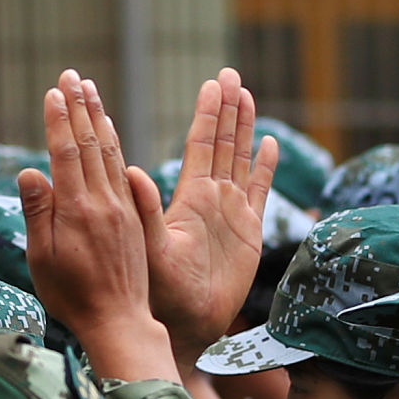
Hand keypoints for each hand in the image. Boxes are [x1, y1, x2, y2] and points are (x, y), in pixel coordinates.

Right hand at [21, 69, 178, 382]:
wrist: (119, 322)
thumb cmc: (72, 297)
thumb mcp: (43, 260)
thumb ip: (38, 213)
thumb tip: (30, 171)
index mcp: (77, 210)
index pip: (67, 152)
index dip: (59, 120)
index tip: (54, 91)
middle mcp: (103, 203)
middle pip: (91, 144)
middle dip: (80, 107)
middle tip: (73, 75)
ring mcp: (122, 209)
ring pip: (111, 154)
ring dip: (100, 119)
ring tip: (91, 92)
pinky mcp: (134, 219)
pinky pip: (125, 173)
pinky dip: (115, 147)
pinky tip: (111, 133)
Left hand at [126, 68, 279, 371]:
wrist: (184, 324)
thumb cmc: (158, 291)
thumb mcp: (150, 247)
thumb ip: (144, 209)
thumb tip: (130, 170)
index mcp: (189, 197)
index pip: (200, 144)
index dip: (207, 113)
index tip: (210, 82)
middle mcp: (211, 198)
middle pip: (222, 142)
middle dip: (226, 108)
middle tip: (228, 74)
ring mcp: (232, 213)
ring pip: (240, 159)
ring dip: (244, 127)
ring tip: (246, 94)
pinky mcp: (250, 233)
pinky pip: (259, 191)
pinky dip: (265, 167)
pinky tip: (268, 143)